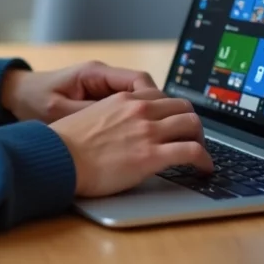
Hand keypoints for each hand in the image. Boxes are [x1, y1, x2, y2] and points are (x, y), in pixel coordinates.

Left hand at [0, 60, 156, 123]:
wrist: (17, 95)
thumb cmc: (34, 100)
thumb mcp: (59, 110)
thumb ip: (87, 115)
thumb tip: (116, 126)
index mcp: (95, 74)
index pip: (139, 79)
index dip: (156, 99)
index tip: (163, 120)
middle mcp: (103, 77)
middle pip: (146, 88)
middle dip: (163, 109)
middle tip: (173, 132)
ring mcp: (102, 87)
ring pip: (140, 98)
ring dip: (152, 115)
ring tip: (161, 138)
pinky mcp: (99, 99)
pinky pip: (128, 106)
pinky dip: (138, 119)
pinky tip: (140, 137)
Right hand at [49, 89, 212, 197]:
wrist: (58, 158)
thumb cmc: (66, 144)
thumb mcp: (89, 116)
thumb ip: (110, 116)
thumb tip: (116, 128)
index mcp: (123, 99)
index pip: (161, 96)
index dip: (172, 110)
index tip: (174, 122)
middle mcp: (139, 110)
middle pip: (183, 107)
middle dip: (191, 123)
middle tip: (192, 138)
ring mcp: (147, 132)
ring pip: (192, 125)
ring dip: (201, 139)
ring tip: (201, 154)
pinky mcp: (151, 156)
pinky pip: (192, 152)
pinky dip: (205, 159)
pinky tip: (204, 168)